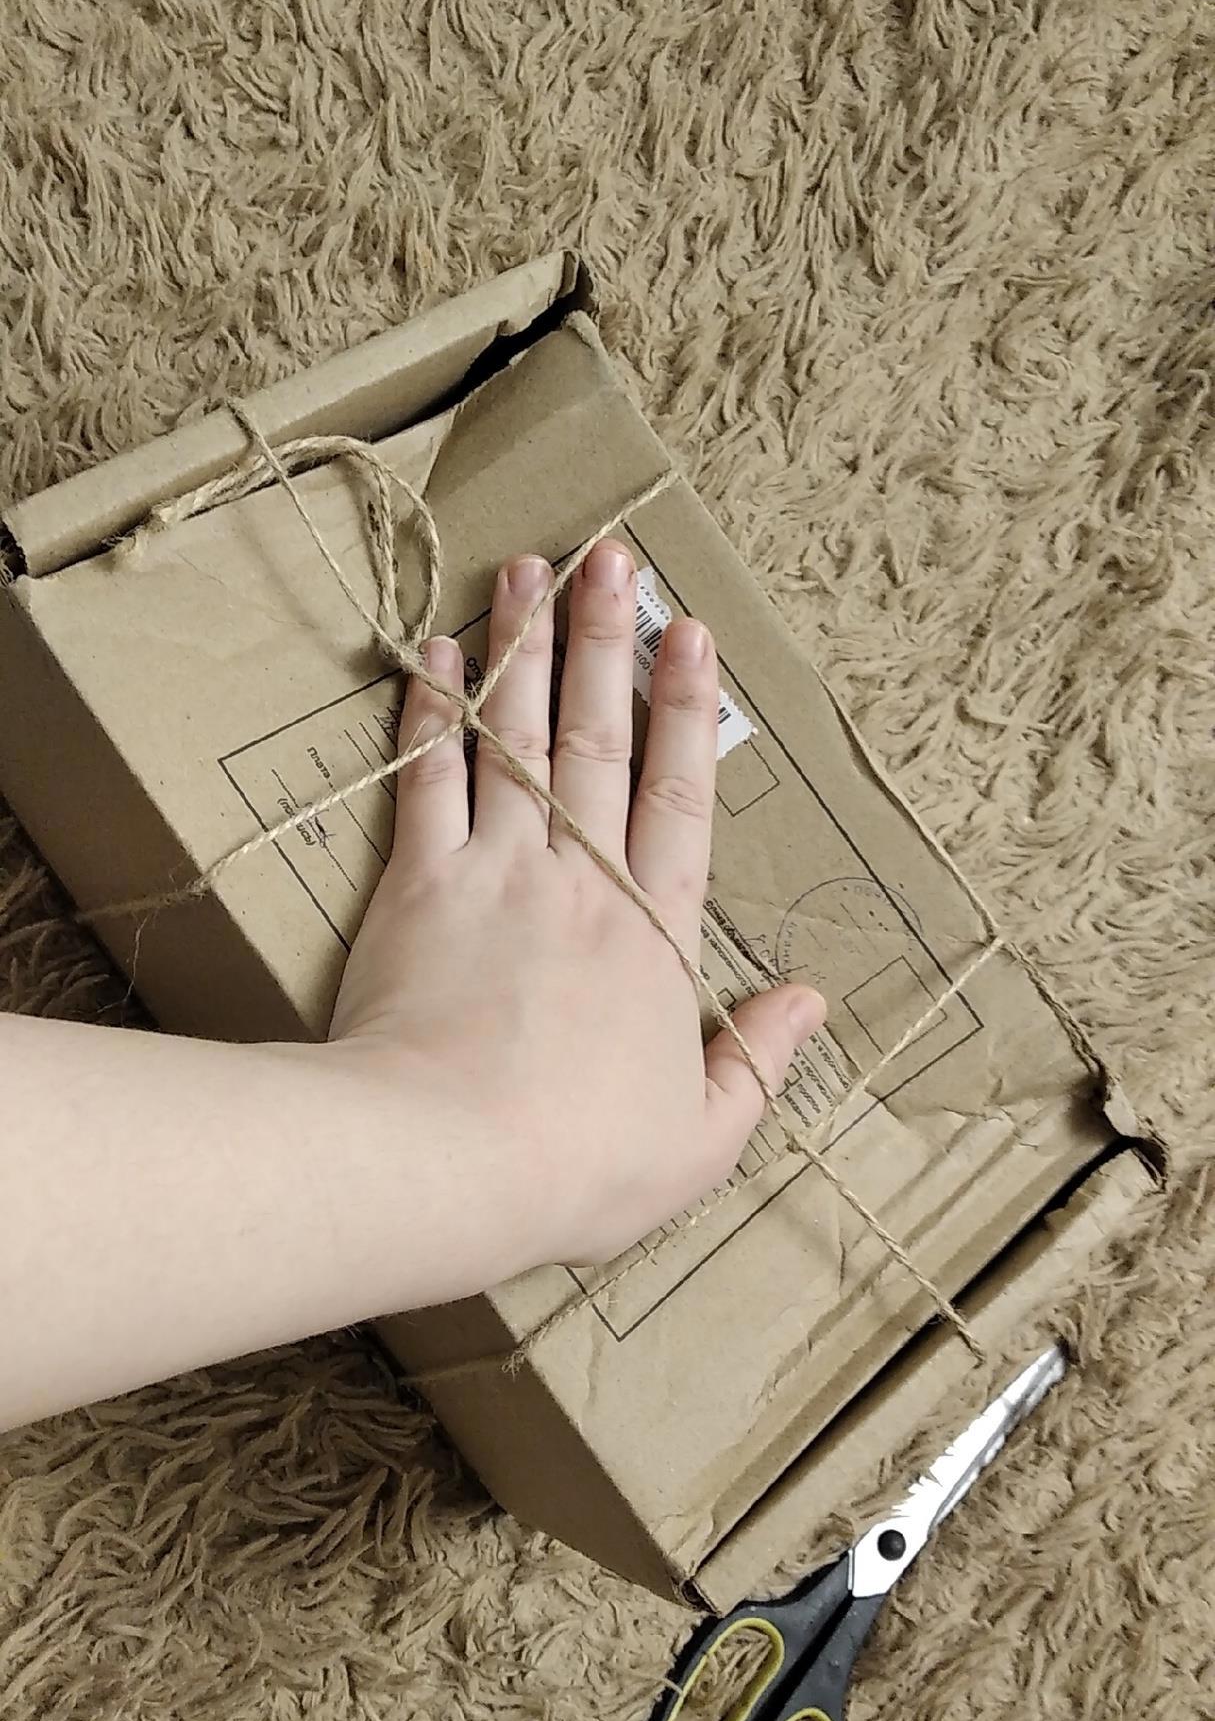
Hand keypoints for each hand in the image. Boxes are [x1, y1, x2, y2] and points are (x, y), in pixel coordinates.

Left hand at [328, 540, 825, 1283]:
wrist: (446, 1161)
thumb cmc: (578, 1164)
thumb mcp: (701, 1138)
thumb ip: (759, 1063)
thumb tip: (812, 999)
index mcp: (654, 931)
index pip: (681, 796)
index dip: (688, 709)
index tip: (691, 632)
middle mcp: (579, 878)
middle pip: (597, 739)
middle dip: (606, 641)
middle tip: (611, 557)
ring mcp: (494, 872)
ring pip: (514, 738)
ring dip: (525, 647)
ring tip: (530, 567)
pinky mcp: (415, 887)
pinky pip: (427, 780)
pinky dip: (435, 714)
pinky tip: (442, 655)